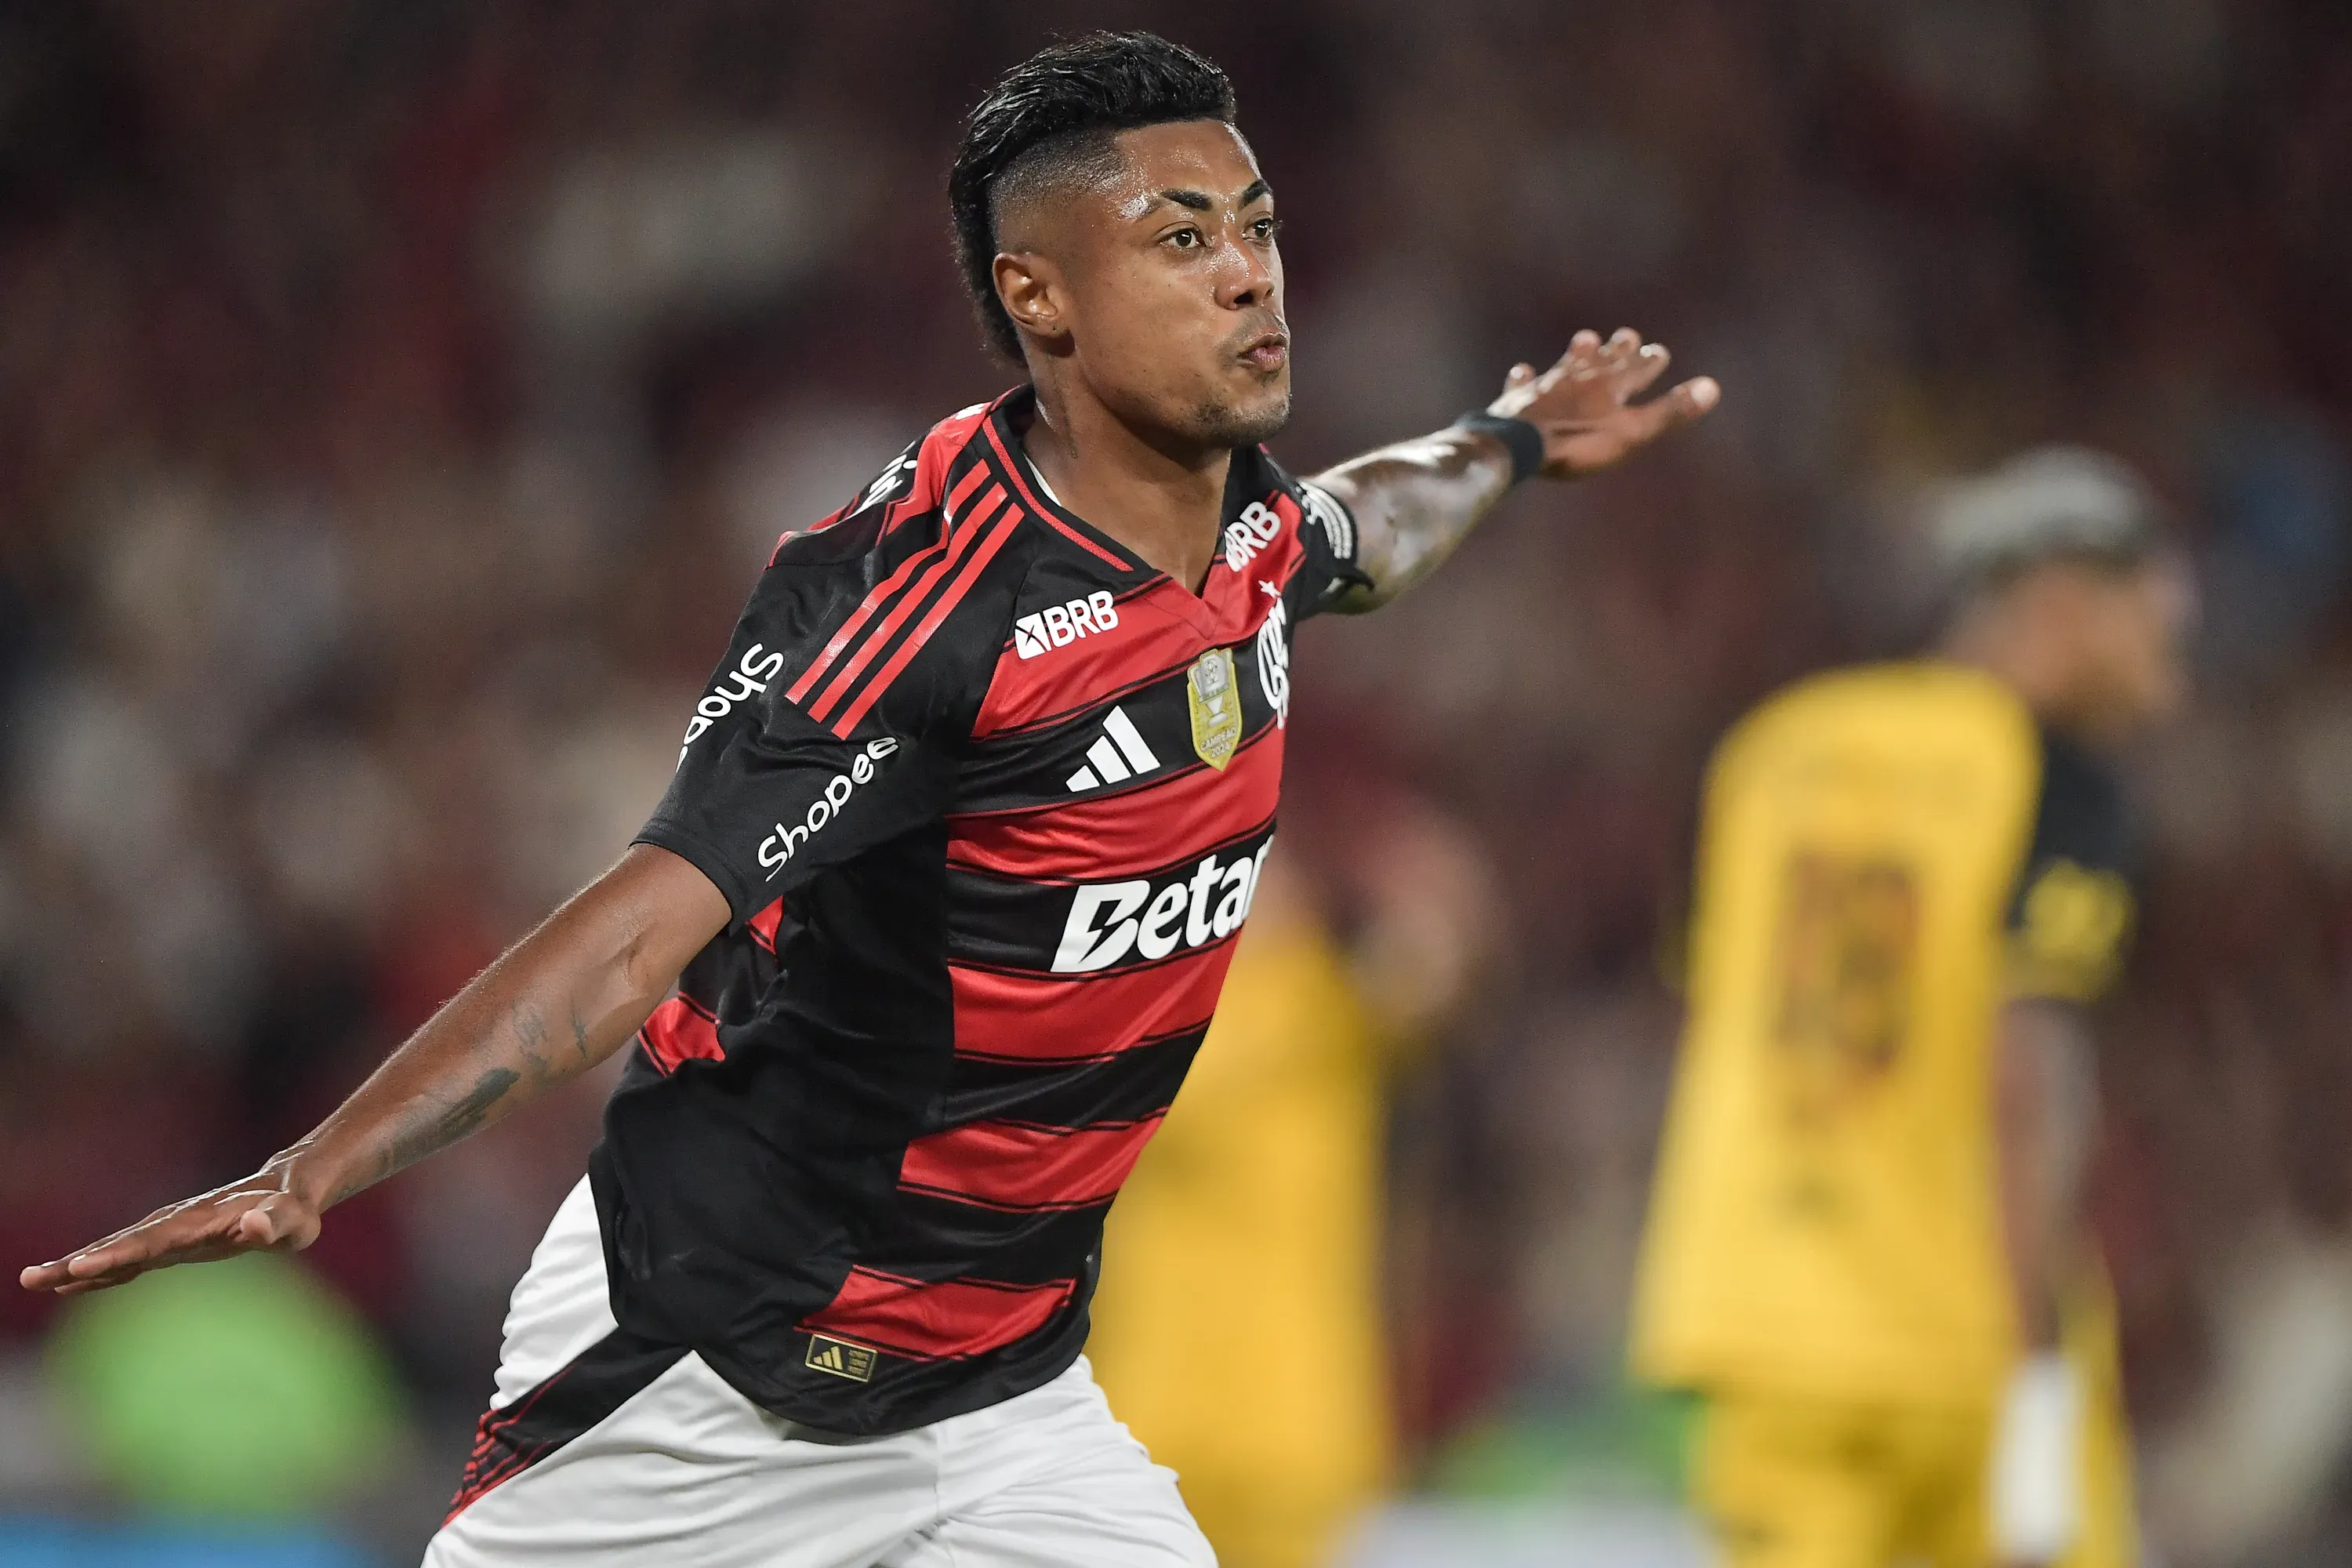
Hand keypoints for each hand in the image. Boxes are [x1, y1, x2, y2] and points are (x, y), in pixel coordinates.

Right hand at [19, 1159, 322, 1296]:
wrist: (286, 1191)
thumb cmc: (293, 1210)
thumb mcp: (293, 1220)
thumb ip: (273, 1223)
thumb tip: (254, 1225)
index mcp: (198, 1221)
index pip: (151, 1241)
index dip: (116, 1255)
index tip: (80, 1265)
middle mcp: (176, 1225)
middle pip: (121, 1245)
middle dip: (79, 1261)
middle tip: (33, 1277)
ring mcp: (170, 1234)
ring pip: (117, 1250)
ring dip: (77, 1265)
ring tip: (34, 1279)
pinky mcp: (171, 1245)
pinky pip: (128, 1260)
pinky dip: (99, 1271)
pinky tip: (71, 1284)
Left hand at [1490, 327, 1718, 478]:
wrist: (1519, 446)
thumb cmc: (1580, 442)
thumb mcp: (1633, 432)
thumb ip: (1670, 411)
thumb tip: (1713, 387)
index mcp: (1611, 385)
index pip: (1637, 368)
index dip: (1649, 361)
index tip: (1659, 351)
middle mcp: (1580, 378)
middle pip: (1603, 359)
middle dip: (1618, 348)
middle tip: (1627, 335)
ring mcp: (1546, 387)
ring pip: (1566, 363)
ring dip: (1578, 352)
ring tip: (1585, 339)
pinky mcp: (1517, 402)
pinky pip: (1523, 384)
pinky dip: (1525, 378)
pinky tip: (1522, 370)